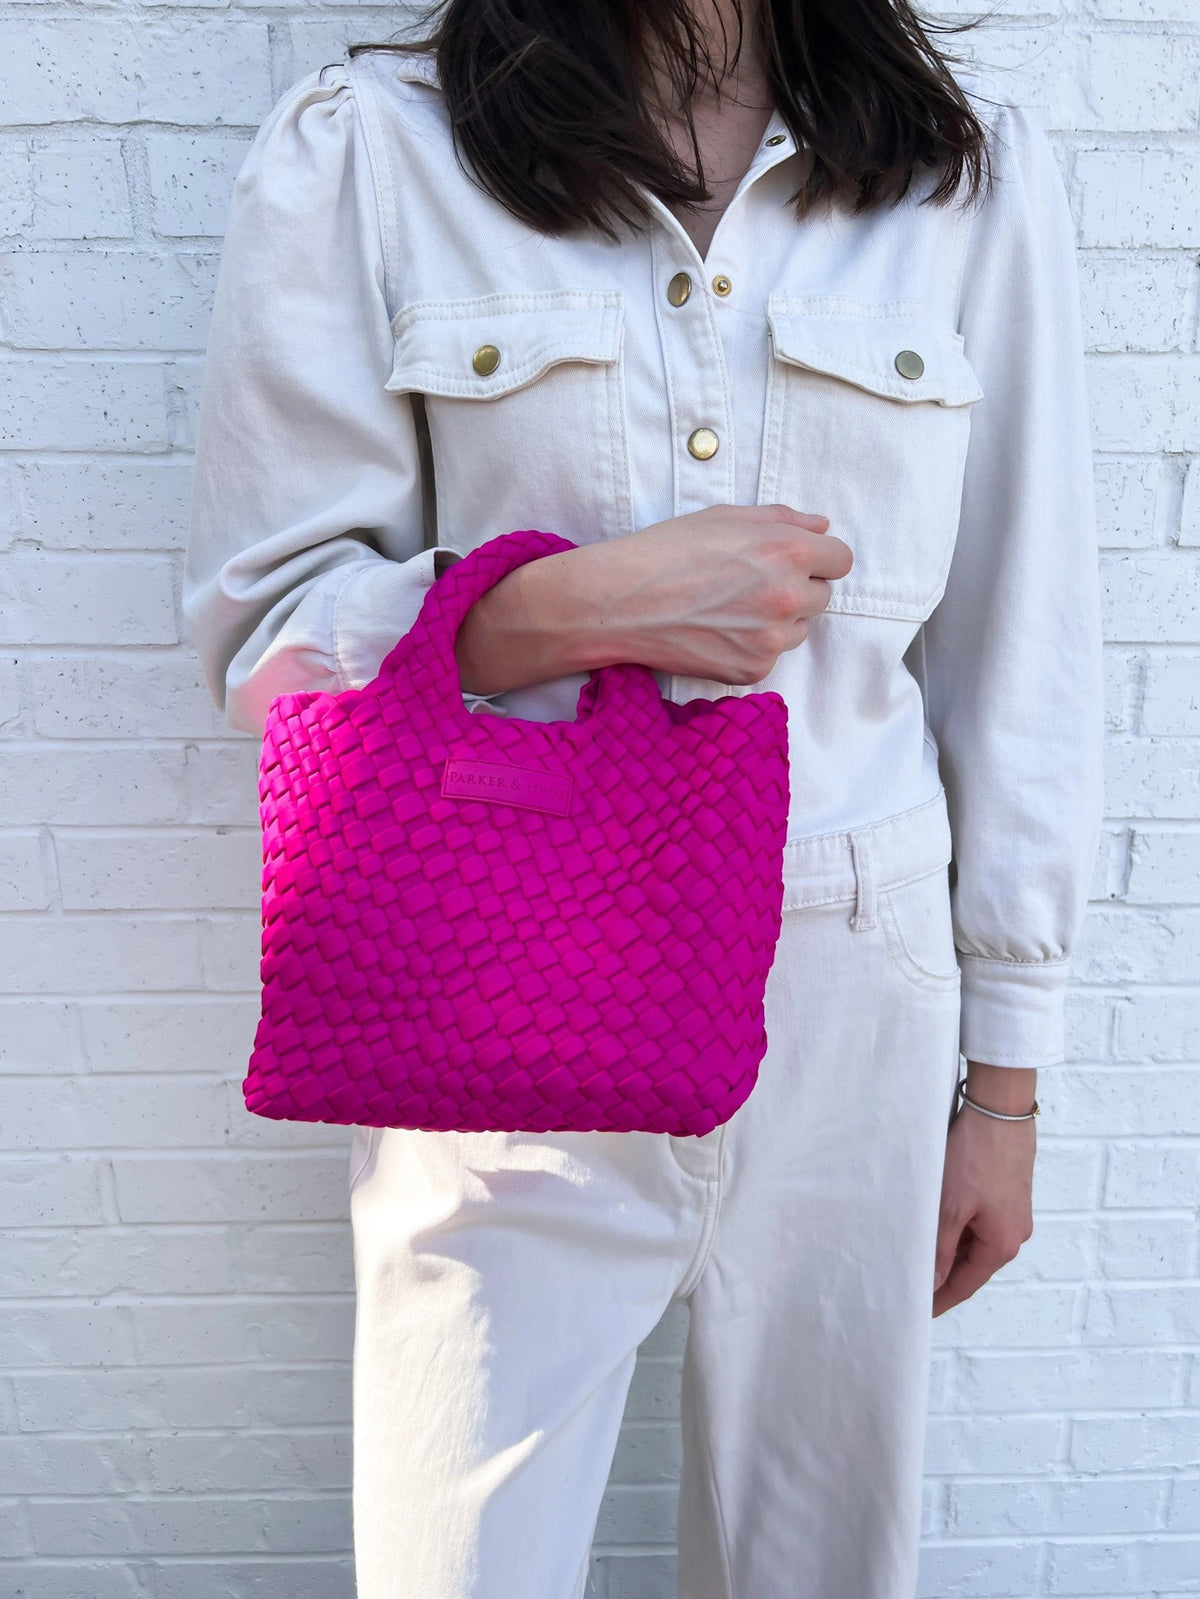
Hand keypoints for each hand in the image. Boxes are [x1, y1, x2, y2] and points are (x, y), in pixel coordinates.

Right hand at [594, 502, 853, 685]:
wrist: (622, 602)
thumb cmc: (667, 551)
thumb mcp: (725, 517)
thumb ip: (783, 518)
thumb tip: (821, 526)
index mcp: (789, 551)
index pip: (840, 559)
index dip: (817, 557)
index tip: (793, 560)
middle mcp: (789, 597)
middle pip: (823, 595)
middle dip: (798, 587)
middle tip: (751, 583)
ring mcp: (773, 639)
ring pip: (799, 628)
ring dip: (779, 619)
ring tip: (731, 607)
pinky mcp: (753, 670)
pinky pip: (771, 655)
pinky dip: (753, 645)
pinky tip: (718, 631)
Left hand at [932, 1063, 1036, 1316]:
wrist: (999, 1107)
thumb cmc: (976, 1154)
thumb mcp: (950, 1206)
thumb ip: (941, 1248)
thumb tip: (933, 1283)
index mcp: (1003, 1244)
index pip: (964, 1285)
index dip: (938, 1299)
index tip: (917, 1311)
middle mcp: (1014, 1233)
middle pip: (971, 1264)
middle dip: (943, 1273)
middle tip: (910, 1281)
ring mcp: (1014, 1212)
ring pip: (975, 1240)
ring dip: (950, 1246)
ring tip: (919, 1250)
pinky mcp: (1008, 1191)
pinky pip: (980, 1220)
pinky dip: (959, 1225)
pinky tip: (939, 1219)